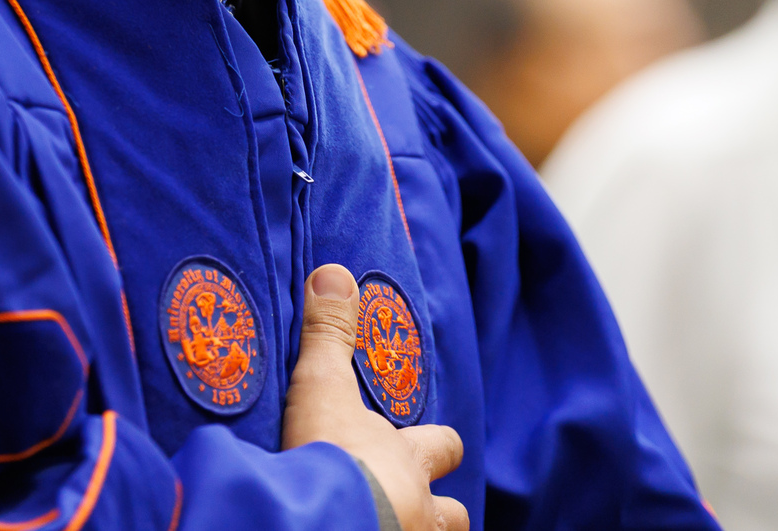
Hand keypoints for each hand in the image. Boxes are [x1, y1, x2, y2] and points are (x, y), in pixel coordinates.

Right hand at [281, 263, 466, 530]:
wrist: (321, 528)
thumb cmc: (329, 456)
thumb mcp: (321, 387)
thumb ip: (327, 335)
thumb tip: (334, 272)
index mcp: (409, 460)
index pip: (443, 446)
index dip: (436, 446)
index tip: (425, 445)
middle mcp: (420, 509)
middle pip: (456, 515)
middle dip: (441, 512)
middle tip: (414, 508)